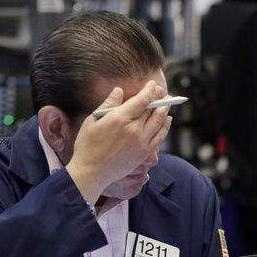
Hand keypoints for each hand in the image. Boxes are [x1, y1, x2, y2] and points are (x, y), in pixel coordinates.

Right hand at [67, 81, 171, 202]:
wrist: (92, 172)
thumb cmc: (87, 145)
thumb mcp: (92, 120)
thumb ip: (108, 104)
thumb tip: (119, 90)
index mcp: (119, 119)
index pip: (141, 100)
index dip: (149, 90)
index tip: (152, 84)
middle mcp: (134, 129)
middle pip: (152, 109)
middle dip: (159, 98)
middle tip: (162, 91)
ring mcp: (141, 142)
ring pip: (159, 122)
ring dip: (165, 110)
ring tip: (168, 102)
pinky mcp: (144, 153)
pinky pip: (160, 137)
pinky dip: (165, 126)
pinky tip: (168, 119)